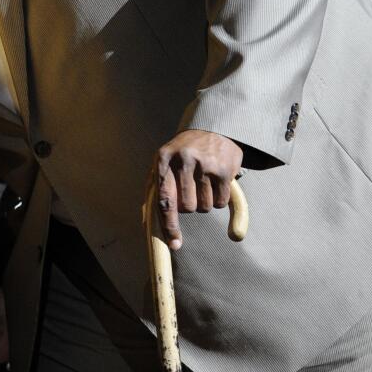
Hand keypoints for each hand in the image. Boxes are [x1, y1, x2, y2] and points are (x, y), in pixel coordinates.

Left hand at [154, 130, 243, 249]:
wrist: (213, 126)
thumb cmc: (183, 150)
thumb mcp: (164, 160)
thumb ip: (154, 188)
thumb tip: (146, 222)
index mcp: (163, 159)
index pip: (164, 199)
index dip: (169, 225)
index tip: (175, 244)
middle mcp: (184, 160)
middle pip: (187, 208)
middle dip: (190, 205)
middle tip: (192, 189)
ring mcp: (206, 164)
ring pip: (205, 207)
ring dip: (205, 202)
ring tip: (204, 181)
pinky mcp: (225, 170)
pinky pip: (221, 203)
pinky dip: (219, 199)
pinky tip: (216, 182)